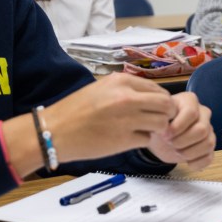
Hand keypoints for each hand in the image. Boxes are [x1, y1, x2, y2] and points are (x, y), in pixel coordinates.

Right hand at [45, 73, 176, 162]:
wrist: (55, 131)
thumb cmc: (76, 110)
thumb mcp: (102, 88)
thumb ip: (127, 89)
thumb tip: (151, 96)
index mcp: (122, 81)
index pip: (158, 88)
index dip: (160, 100)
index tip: (155, 108)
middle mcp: (127, 97)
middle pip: (166, 104)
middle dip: (166, 114)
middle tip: (157, 121)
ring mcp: (127, 119)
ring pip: (162, 122)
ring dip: (156, 128)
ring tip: (142, 130)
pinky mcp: (124, 140)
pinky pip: (147, 139)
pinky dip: (143, 140)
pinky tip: (130, 139)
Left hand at [146, 92, 215, 169]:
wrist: (160, 137)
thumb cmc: (160, 124)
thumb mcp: (157, 118)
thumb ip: (160, 119)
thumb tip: (165, 127)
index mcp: (190, 101)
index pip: (191, 113)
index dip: (177, 127)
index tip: (164, 135)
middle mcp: (203, 113)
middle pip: (202, 130)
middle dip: (182, 141)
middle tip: (169, 143)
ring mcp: (209, 130)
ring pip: (208, 143)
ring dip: (189, 153)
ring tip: (177, 151)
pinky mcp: (209, 146)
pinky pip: (210, 156)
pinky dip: (197, 163)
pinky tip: (187, 162)